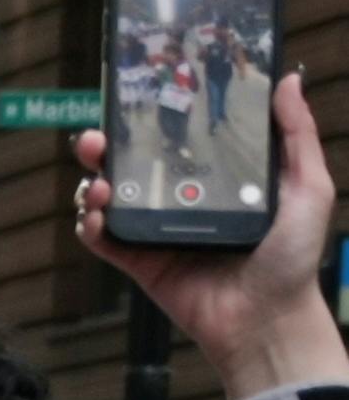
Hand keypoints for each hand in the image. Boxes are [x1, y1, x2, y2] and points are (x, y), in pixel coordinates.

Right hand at [79, 68, 348, 399]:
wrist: (266, 318)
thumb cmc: (293, 256)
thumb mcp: (308, 187)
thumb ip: (297, 135)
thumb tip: (288, 81)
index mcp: (220, 180)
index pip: (181, 142)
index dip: (156, 120)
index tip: (140, 100)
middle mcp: (185, 201)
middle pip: (135, 166)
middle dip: (108, 149)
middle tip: (96, 139)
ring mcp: (159, 232)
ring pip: (111, 200)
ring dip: (94, 185)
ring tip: (98, 182)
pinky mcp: (140, 262)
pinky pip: (105, 240)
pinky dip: (91, 225)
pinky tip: (95, 215)